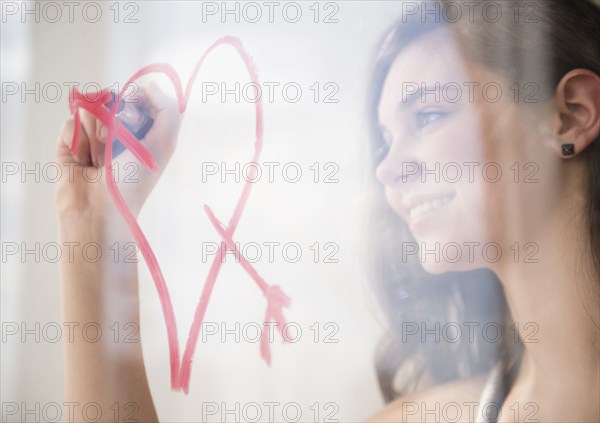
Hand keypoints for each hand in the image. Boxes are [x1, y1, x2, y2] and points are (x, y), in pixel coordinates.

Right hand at [55, 82, 180, 220]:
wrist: (98, 210)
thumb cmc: (134, 180)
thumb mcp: (163, 144)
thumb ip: (167, 111)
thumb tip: (149, 85)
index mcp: (143, 132)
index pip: (139, 97)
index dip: (137, 98)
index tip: (136, 108)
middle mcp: (118, 132)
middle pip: (111, 98)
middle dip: (114, 117)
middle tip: (116, 142)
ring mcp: (92, 135)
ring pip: (90, 108)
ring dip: (95, 133)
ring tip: (100, 160)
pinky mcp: (68, 143)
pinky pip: (70, 122)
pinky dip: (77, 141)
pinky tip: (82, 161)